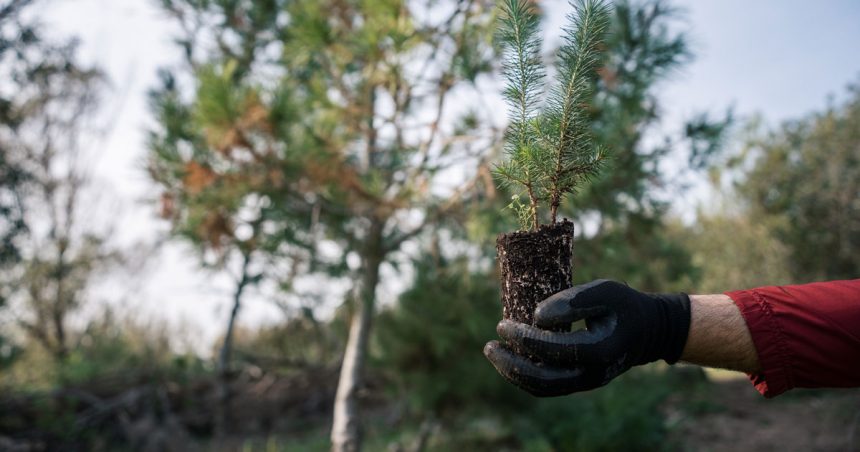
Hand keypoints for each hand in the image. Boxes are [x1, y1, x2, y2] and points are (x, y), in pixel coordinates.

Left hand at [483, 279, 690, 396]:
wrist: (646, 331)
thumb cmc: (624, 305)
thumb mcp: (605, 291)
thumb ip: (573, 300)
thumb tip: (537, 316)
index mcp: (599, 351)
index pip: (554, 350)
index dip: (525, 339)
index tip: (504, 324)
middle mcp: (592, 374)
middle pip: (544, 380)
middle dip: (511, 364)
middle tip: (489, 344)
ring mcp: (585, 383)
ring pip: (542, 388)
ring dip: (513, 373)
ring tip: (493, 352)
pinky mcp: (578, 382)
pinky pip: (547, 387)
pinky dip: (524, 377)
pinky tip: (508, 359)